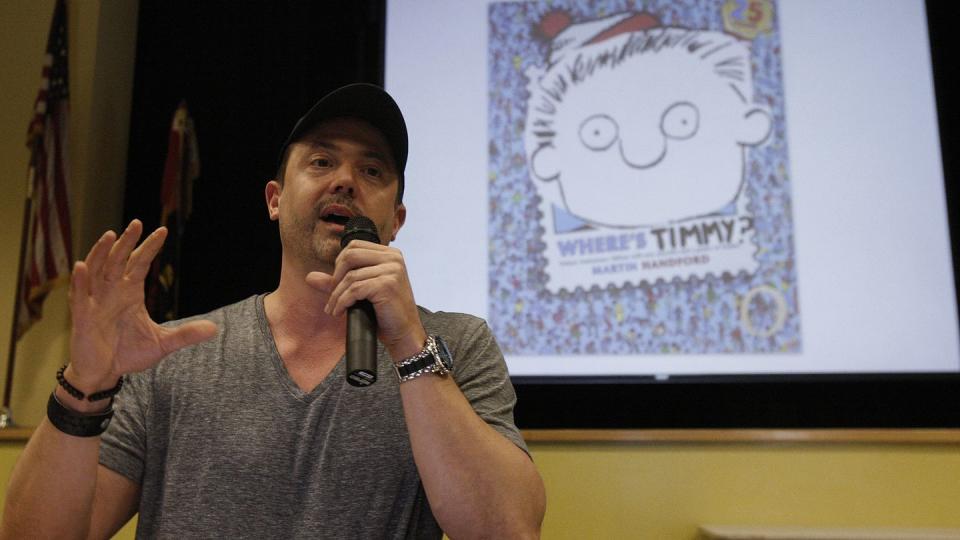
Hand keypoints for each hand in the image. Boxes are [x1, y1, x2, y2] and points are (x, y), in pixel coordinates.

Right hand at [67, 220, 217, 391]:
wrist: (105, 373)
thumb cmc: (129, 353)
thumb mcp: (162, 343)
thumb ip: (185, 334)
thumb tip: (214, 329)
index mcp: (130, 292)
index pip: (140, 264)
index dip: (150, 247)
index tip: (163, 231)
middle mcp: (112, 291)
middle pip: (118, 260)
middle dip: (127, 242)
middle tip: (137, 224)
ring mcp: (95, 302)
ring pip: (96, 271)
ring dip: (101, 253)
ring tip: (111, 236)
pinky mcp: (82, 317)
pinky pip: (79, 296)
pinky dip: (80, 281)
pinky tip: (82, 266)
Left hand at [305, 240, 425, 357]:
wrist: (404, 334)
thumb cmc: (385, 313)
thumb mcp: (362, 292)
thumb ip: (339, 281)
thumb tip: (309, 277)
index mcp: (390, 254)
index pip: (354, 246)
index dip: (339, 264)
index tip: (336, 283)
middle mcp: (393, 258)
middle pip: (350, 256)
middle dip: (335, 277)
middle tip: (332, 296)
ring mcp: (392, 270)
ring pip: (350, 276)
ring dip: (336, 295)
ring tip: (333, 308)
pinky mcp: (387, 285)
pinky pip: (354, 289)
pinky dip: (342, 302)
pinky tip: (339, 311)